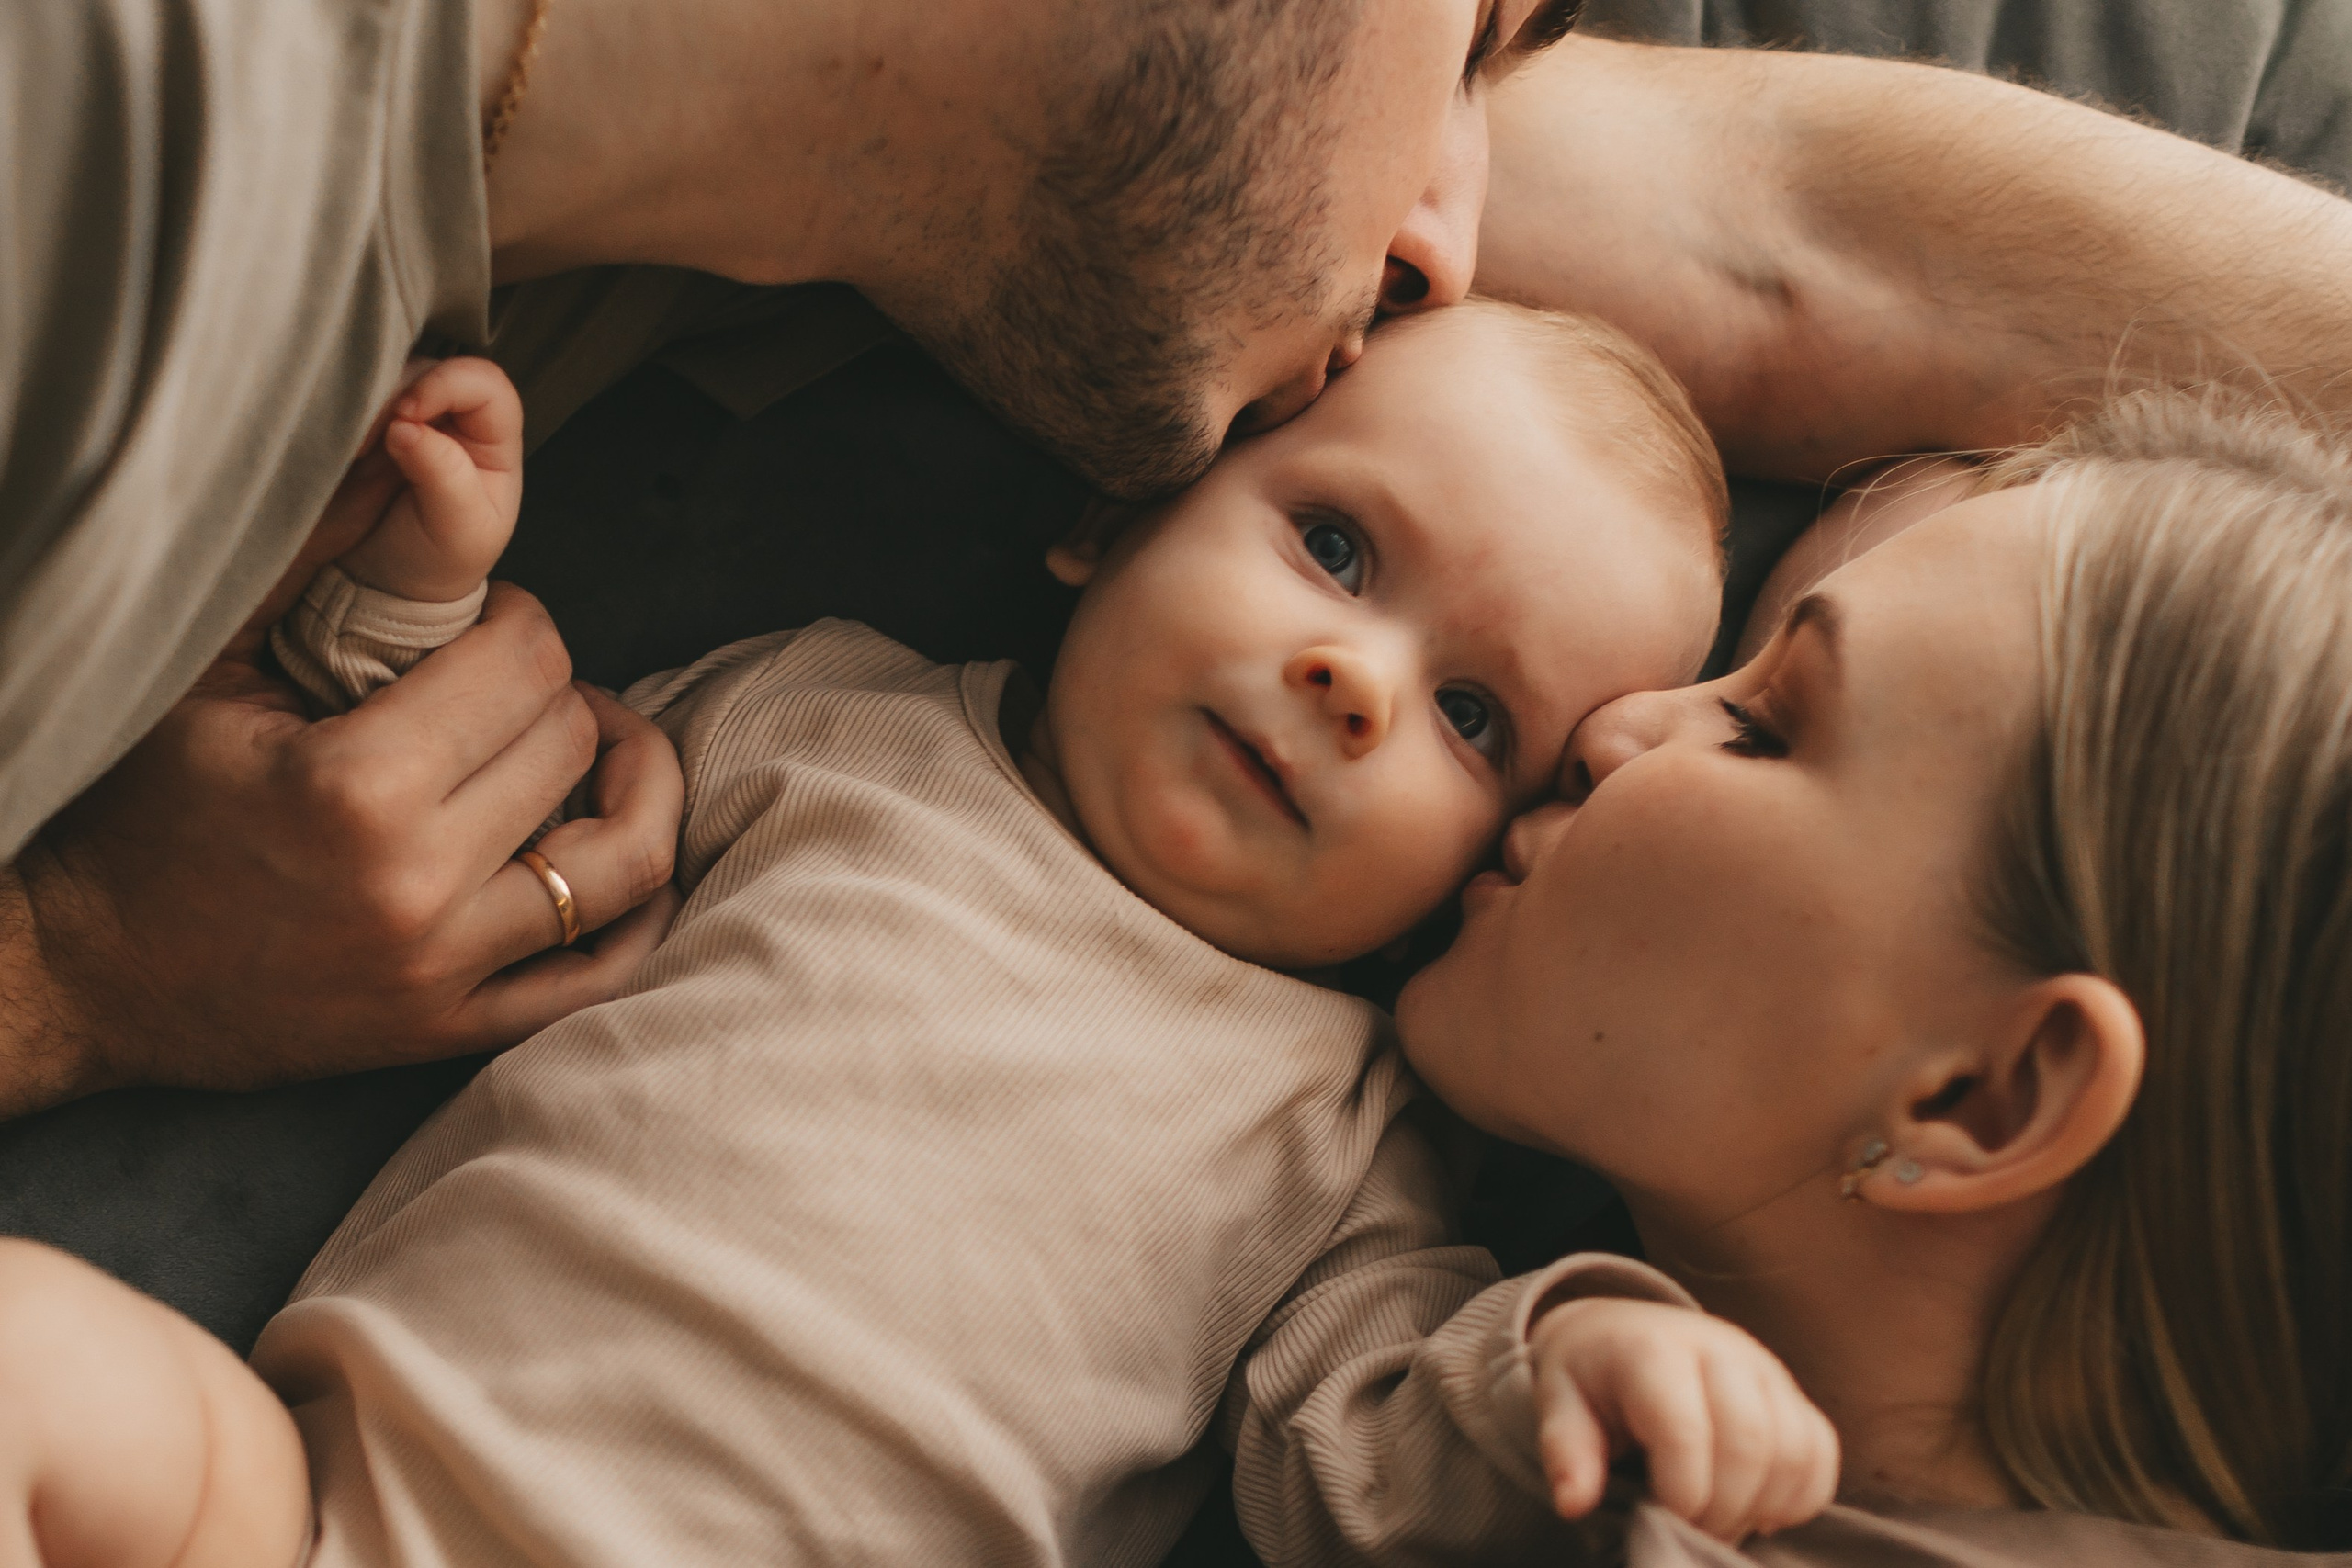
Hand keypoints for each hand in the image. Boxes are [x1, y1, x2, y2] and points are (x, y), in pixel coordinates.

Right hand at [7, 584, 682, 1113]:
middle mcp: (415, 884)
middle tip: (516, 680)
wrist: (88, 973)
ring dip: (636, 785)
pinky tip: (619, 846)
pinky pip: (601, 971)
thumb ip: (314, 558)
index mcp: (355, 786)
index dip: (521, 620)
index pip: (524, 664)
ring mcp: (443, 968)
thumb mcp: (208, 669)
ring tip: (605, 746)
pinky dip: (638, 907)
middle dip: (557, 690)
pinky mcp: (452, 1029)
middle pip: (571, 743)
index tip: (490, 622)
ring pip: (622, 856)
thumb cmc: (142, 811)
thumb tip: (410, 448)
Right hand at [337, 357, 523, 602]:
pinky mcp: (368, 425)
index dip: (447, 386)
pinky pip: (354, 395)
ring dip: (366, 402)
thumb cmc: (436, 561)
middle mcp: (456, 420)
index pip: (485, 384)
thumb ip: (443, 475)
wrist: (385, 586)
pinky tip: (339, 445)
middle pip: (432, 369)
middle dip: (398, 393)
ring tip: (353, 452)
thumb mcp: (457, 531)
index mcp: (494, 442)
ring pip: (389, 375)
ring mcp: (410, 418)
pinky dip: (343, 409)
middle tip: (367, 442)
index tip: (405, 419)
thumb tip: (406, 427)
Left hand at [1529, 1296, 1837, 1540]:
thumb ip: (1566, 1452)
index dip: (1679, 1495)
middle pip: (1750, 1444)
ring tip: (1719, 1523)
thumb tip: (1574, 1503)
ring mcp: (1765, 1368)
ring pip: (1795, 1450)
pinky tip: (1758, 1510)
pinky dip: (1801, 1495)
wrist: (1622, 1334)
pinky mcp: (1793, 1392)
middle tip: (1690, 1533)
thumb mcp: (1559, 1404)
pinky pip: (1822, 1451)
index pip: (1685, 1431)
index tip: (1658, 1519)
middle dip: (1723, 1510)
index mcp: (1655, 1350)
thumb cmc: (1590, 1378)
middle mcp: (1721, 1348)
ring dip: (1763, 1507)